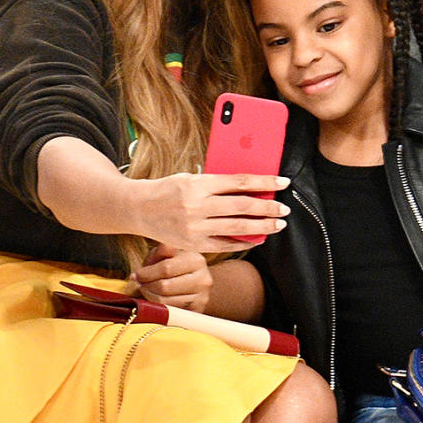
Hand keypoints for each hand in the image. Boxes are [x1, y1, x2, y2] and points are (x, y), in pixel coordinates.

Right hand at [129, 172, 289, 253]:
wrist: (138, 208)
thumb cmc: (167, 189)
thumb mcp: (189, 178)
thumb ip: (216, 182)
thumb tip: (249, 186)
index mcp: (198, 184)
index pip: (239, 181)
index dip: (264, 181)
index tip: (283, 182)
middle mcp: (197, 205)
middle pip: (242, 206)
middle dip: (268, 207)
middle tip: (284, 208)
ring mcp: (195, 227)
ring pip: (237, 226)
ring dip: (262, 226)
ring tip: (278, 223)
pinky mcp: (193, 244)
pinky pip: (225, 244)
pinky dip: (243, 242)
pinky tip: (257, 238)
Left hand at [131, 244, 211, 311]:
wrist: (196, 281)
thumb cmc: (177, 265)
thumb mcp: (168, 254)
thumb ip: (162, 251)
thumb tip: (154, 258)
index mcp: (196, 260)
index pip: (166, 268)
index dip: (147, 273)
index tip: (136, 275)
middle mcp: (203, 279)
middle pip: (165, 287)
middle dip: (147, 286)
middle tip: (139, 284)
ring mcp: (201, 298)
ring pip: (166, 301)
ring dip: (149, 297)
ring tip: (145, 290)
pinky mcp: (196, 311)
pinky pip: (170, 312)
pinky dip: (158, 306)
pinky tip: (154, 299)